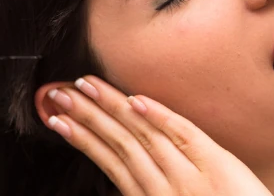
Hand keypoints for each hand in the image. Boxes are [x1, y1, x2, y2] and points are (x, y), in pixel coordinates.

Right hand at [44, 75, 271, 195]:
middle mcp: (162, 187)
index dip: (82, 137)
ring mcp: (188, 176)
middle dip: (86, 117)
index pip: (109, 160)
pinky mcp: (216, 164)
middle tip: (57, 94)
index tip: (57, 119)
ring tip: (84, 88)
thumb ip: (151, 189)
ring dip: (111, 109)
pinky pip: (183, 134)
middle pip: (118, 143)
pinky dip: (159, 116)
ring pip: (142, 135)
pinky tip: (137, 100)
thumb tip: (127, 165)